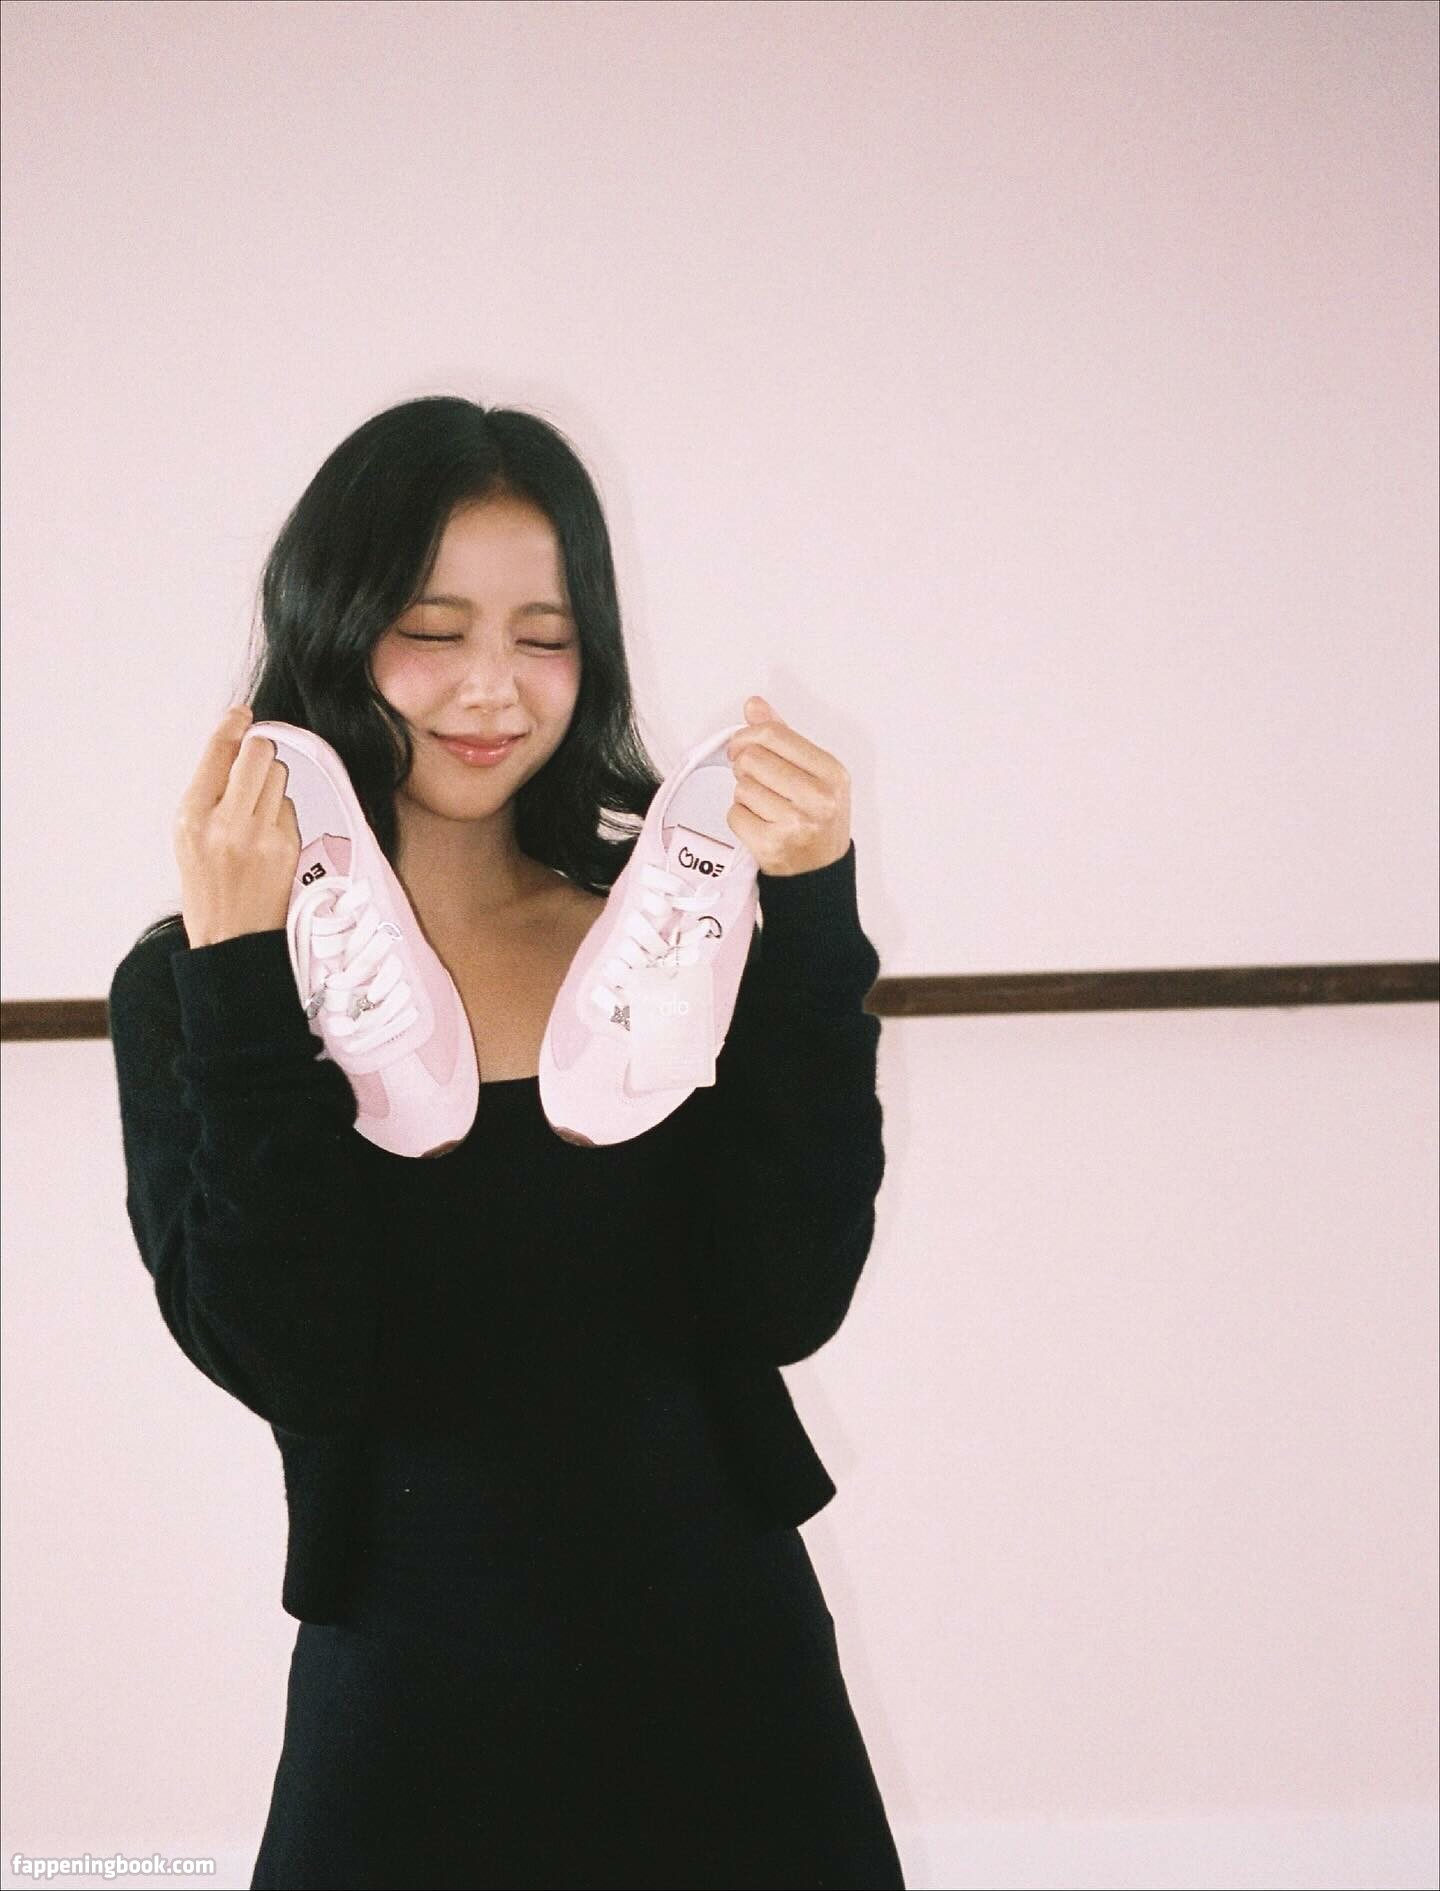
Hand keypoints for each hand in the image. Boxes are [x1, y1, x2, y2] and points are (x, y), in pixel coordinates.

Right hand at [173, 705, 302, 945]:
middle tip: (254, 761)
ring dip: (272, 782)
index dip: (233, 726)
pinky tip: (269, 836)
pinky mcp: (288, 847)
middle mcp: (226, 822)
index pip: (217, 753)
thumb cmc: (207, 887)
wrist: (231, 938)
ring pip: (279, 776)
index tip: (243, 715)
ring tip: (257, 811)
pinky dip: (282, 813)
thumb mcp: (188, 837)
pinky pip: (291, 807)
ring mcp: (260, 835)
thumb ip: (208, 793)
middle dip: (259, 751)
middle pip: (258, 754)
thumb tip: (234, 747)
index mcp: (192, 816)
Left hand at [724, 695, 851, 876]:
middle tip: (754, 779)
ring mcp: (795, 824)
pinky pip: (734, 814)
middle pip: (753, 759)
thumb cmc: (818, 819)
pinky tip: (759, 823)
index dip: (748, 735)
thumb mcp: (814, 774)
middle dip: (745, 766)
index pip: (775, 735)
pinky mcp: (771, 845)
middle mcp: (818, 798)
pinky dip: (740, 817)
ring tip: (764, 805)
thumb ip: (783, 737)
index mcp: (832, 773)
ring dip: (745, 794)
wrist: (820, 871)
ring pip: (742, 788)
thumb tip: (754, 705)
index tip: (740, 744)